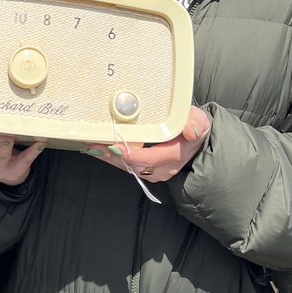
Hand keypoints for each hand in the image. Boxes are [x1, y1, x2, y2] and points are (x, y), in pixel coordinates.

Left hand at [87, 107, 209, 182]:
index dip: (132, 154)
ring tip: (92, 148)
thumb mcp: (199, 121)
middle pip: (134, 165)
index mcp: (175, 155)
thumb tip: (191, 131)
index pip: (151, 158)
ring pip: (129, 168)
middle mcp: (164, 167)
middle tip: (94, 146)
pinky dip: (114, 159)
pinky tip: (100, 151)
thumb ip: (195, 124)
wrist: (196, 139)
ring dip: (110, 159)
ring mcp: (155, 171)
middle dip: (113, 156)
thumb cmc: (193, 126)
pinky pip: (128, 166)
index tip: (116, 146)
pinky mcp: (147, 170)